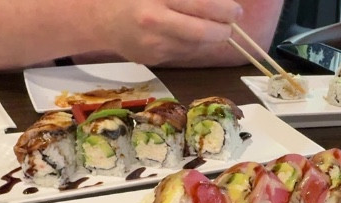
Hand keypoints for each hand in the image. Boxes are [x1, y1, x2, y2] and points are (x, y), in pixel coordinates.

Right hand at [98, 0, 242, 65]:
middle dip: (223, 31)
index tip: (236, 11)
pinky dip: (192, 45)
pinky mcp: (153, 59)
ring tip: (212, 28)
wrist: (104, 20)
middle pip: (202, 32)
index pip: (202, 6)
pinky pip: (183, 53)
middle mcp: (155, 23)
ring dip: (210, 39)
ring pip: (195, 46)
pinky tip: (187, 35)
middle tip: (229, 26)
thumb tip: (219, 3)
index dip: (225, 10)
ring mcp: (154, 45)